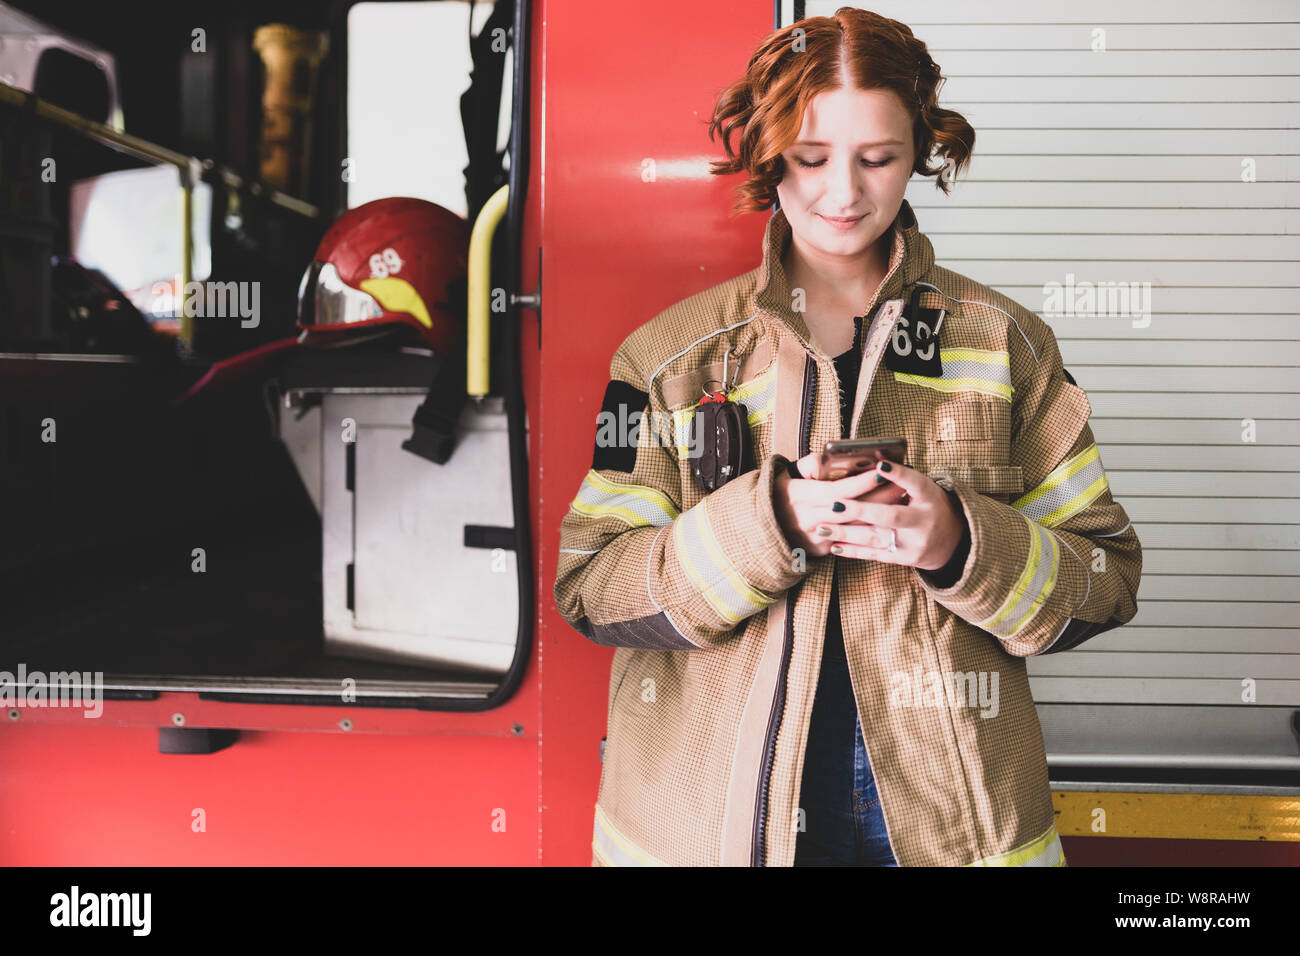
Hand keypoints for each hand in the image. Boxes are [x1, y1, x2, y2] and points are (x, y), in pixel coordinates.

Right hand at [774, 452, 909, 557]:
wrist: (766, 529)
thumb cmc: (782, 495)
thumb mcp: (787, 475)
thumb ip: (809, 464)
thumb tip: (827, 458)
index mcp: (801, 497)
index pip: (838, 490)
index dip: (862, 482)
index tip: (882, 471)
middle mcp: (810, 519)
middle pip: (853, 509)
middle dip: (880, 497)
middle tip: (902, 485)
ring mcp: (817, 538)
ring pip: (856, 526)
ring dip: (881, 514)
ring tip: (901, 499)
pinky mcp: (823, 550)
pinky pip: (852, 540)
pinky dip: (872, 528)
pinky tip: (889, 519)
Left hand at [792, 459, 965, 569]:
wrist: (951, 542)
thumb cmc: (930, 506)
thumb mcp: (924, 488)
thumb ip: (902, 477)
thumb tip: (875, 458)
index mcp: (930, 498)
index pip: (916, 483)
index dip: (899, 475)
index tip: (880, 466)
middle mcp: (923, 522)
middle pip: (891, 516)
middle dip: (860, 511)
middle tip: (834, 505)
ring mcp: (912, 543)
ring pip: (876, 538)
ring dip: (846, 533)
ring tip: (822, 527)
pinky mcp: (903, 558)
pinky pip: (874, 555)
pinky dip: (853, 551)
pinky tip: (833, 546)